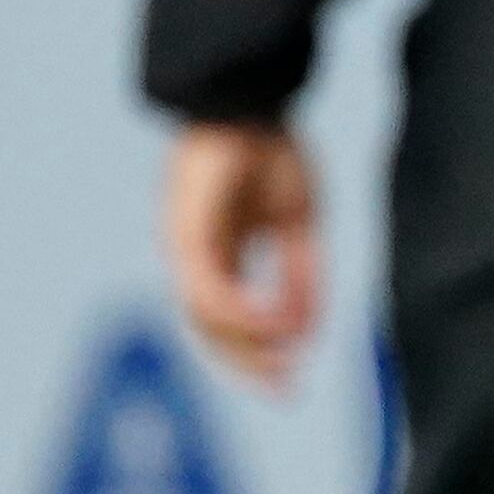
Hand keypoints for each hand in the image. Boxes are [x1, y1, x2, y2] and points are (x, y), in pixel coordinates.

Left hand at [164, 122, 321, 390]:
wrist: (247, 102)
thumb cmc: (271, 151)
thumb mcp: (299, 222)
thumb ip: (302, 274)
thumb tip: (308, 328)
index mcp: (217, 254)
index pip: (229, 319)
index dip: (260, 352)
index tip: (294, 377)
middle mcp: (194, 257)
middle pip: (212, 331)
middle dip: (250, 365)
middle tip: (287, 391)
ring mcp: (186, 247)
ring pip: (205, 319)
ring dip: (247, 346)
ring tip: (286, 363)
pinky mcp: (187, 234)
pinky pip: (210, 290)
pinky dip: (244, 313)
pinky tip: (277, 325)